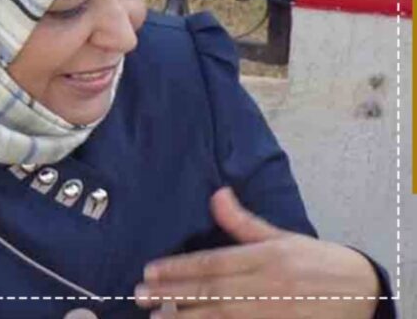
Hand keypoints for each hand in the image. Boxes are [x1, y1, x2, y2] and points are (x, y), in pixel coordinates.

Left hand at [134, 187, 380, 317]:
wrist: (361, 292)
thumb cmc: (316, 261)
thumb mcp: (282, 236)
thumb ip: (243, 221)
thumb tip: (217, 194)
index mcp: (266, 257)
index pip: (214, 262)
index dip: (180, 267)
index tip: (150, 268)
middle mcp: (265, 286)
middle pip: (211, 291)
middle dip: (172, 293)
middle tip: (139, 293)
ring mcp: (271, 313)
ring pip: (220, 317)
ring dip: (186, 317)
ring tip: (155, 316)